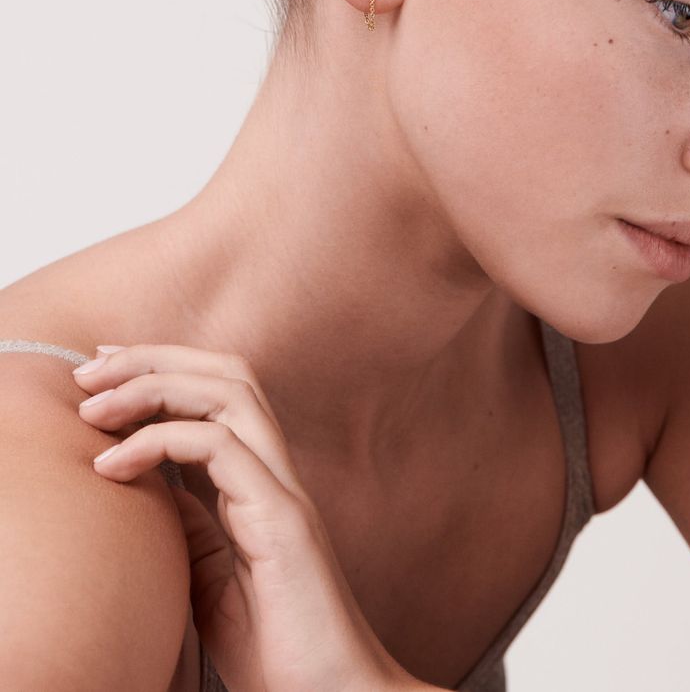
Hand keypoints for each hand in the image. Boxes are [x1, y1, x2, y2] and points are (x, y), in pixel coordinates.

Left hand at [72, 343, 408, 691]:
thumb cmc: (278, 647)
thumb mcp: (211, 579)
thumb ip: (191, 524)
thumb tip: (152, 482)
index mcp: (261, 481)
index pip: (219, 393)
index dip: (163, 369)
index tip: (103, 371)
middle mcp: (277, 472)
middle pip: (228, 372)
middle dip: (155, 358)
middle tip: (90, 369)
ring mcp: (283, 490)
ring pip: (230, 393)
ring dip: (153, 385)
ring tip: (93, 408)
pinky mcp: (282, 518)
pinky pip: (219, 448)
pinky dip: (159, 441)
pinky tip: (113, 465)